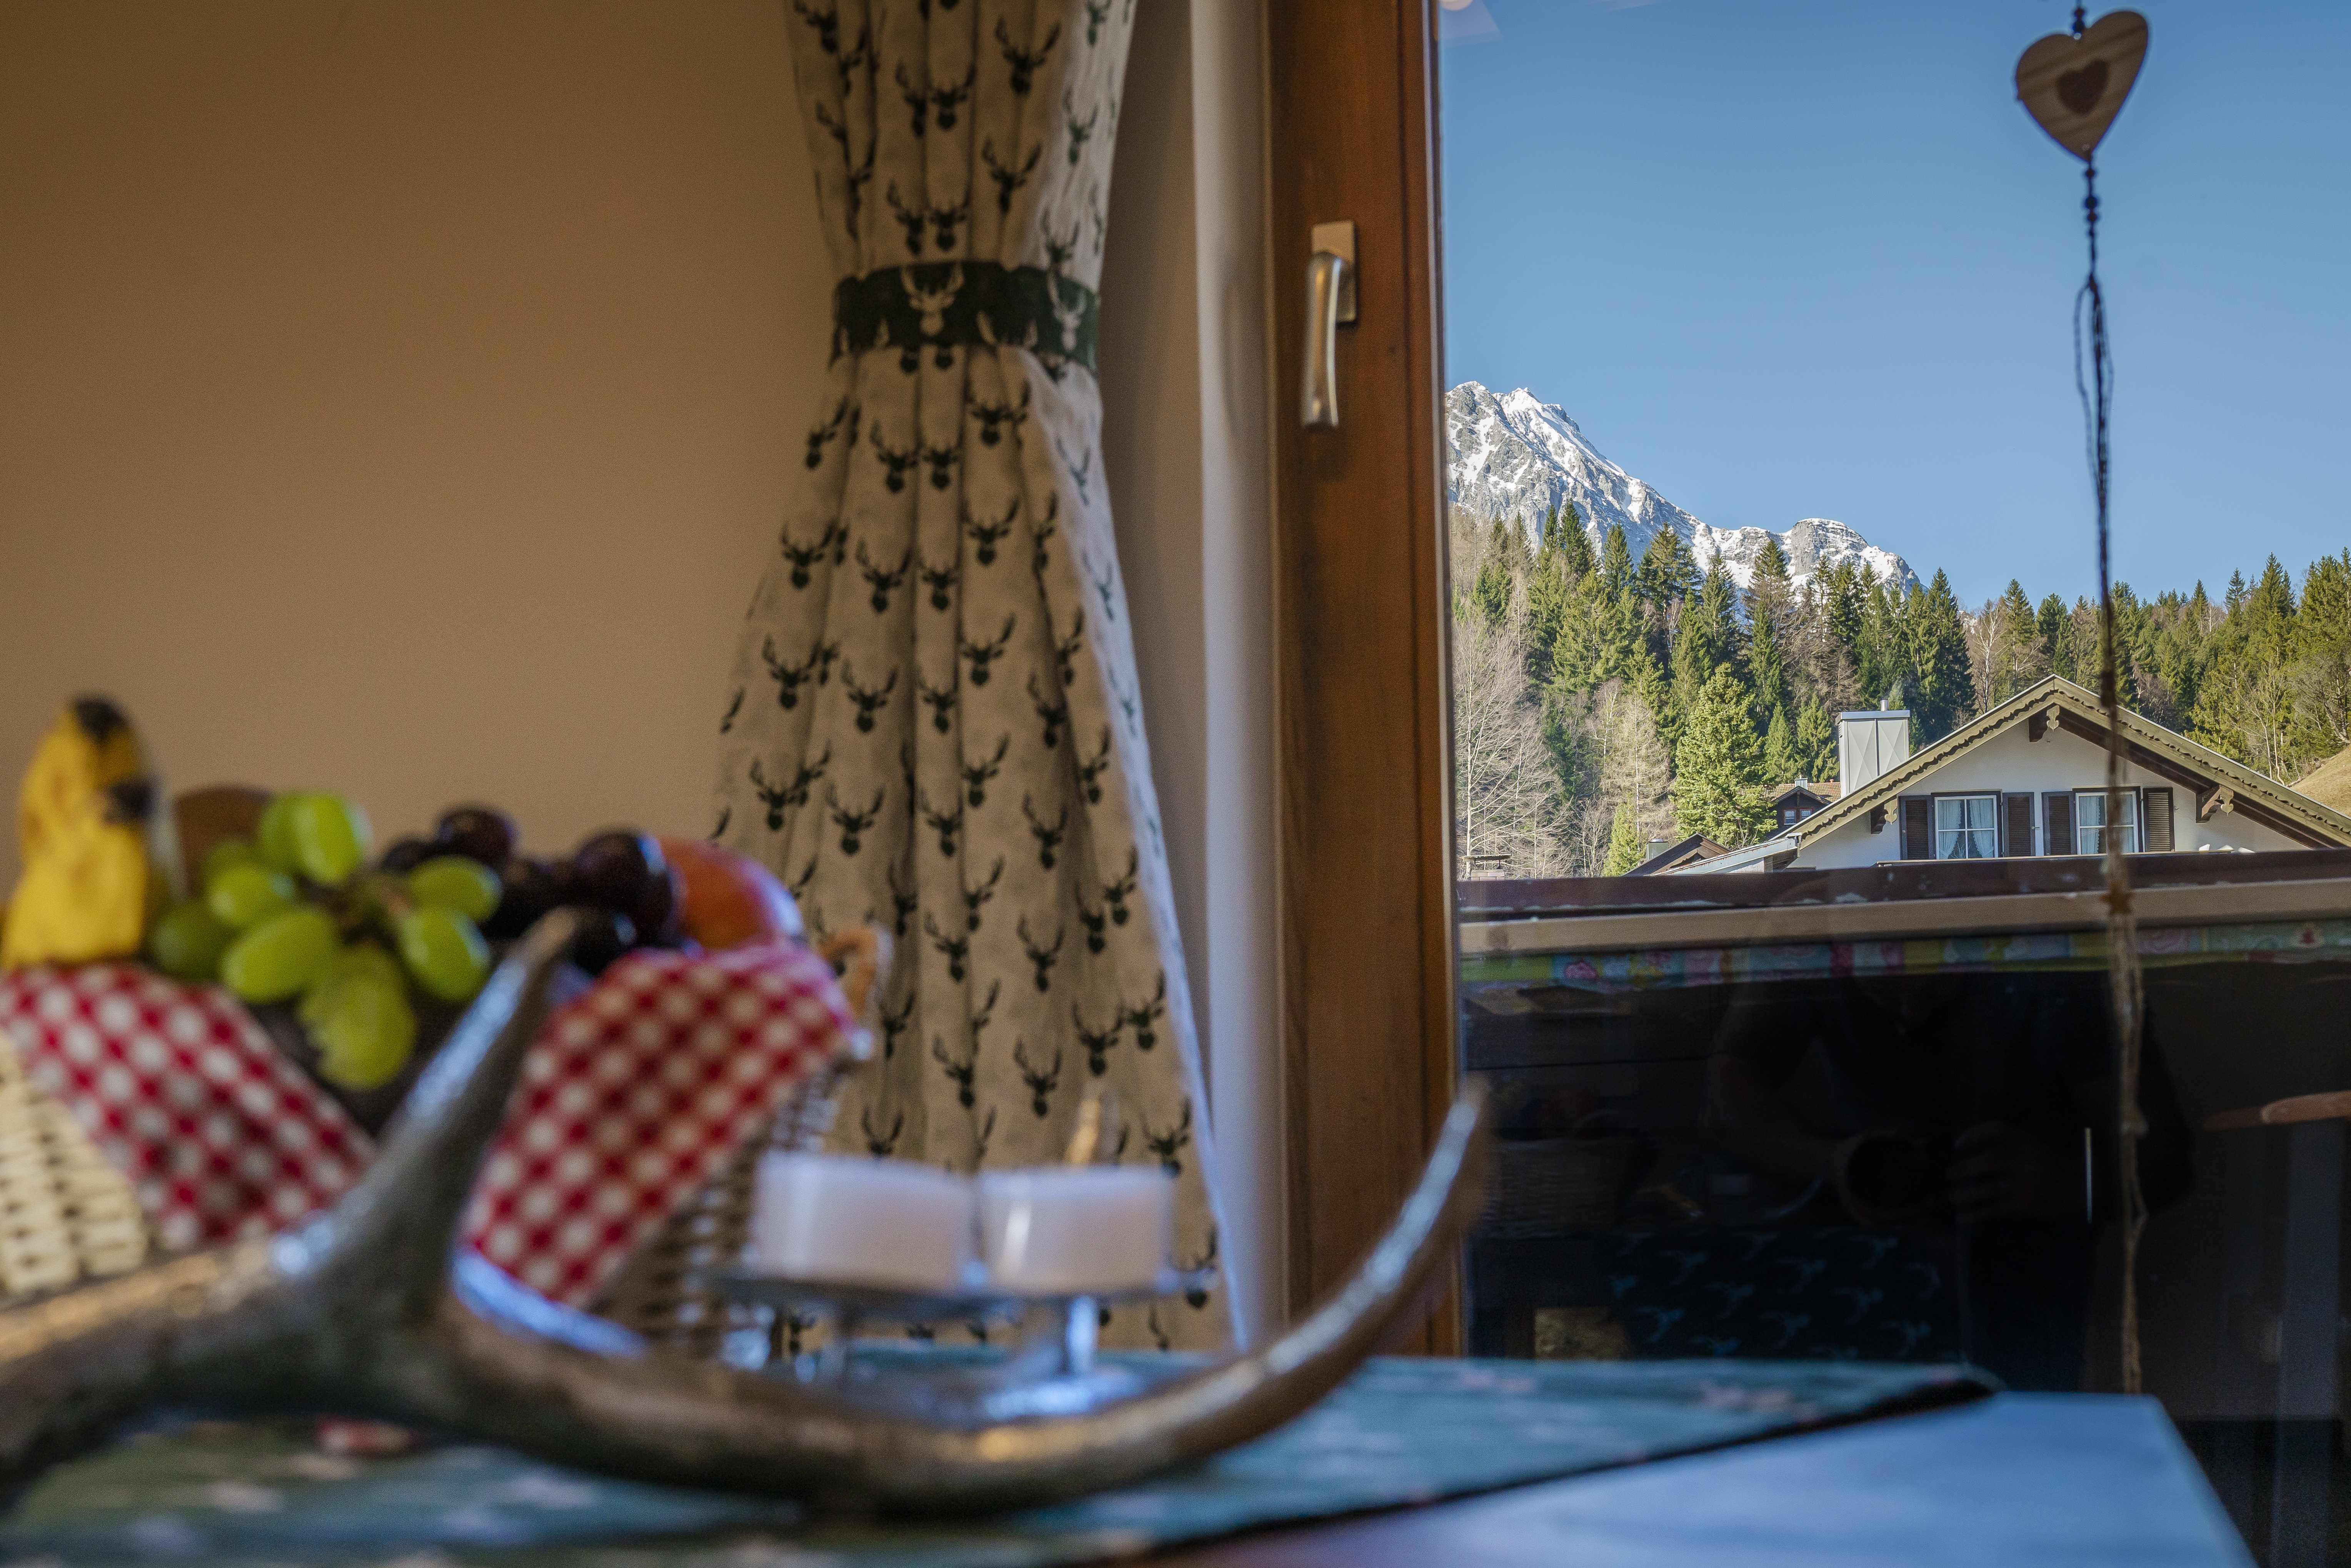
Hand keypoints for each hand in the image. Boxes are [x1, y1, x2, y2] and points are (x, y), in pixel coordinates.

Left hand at [1947, 1122, 2080, 1224]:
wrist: (2080, 1186)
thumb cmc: (2048, 1164)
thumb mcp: (2031, 1145)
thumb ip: (2006, 1144)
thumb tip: (1965, 1148)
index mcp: (2025, 1141)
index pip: (1996, 1129)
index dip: (1973, 1133)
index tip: (1956, 1144)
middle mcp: (2025, 1160)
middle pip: (1989, 1160)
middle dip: (1965, 1167)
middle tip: (1948, 1174)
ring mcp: (2026, 1184)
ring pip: (1989, 1188)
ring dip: (1966, 1194)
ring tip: (1951, 1197)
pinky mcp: (2025, 1204)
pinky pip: (1996, 1208)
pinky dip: (1976, 1213)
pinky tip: (1962, 1217)